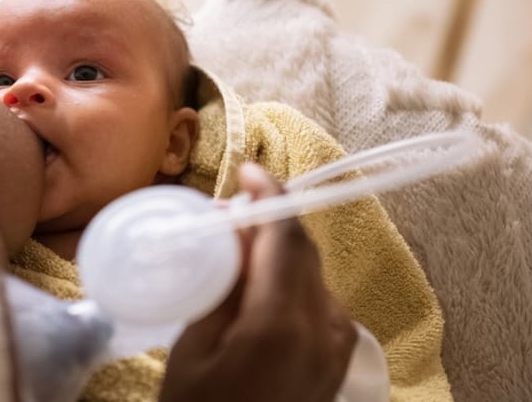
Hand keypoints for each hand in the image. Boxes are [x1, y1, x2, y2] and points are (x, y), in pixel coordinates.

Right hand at [159, 163, 356, 401]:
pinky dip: (289, 282)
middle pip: (303, 250)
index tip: (247, 170)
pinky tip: (257, 290)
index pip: (285, 236)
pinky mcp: (337, 360)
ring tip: (235, 254)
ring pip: (312, 274)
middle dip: (269, 222)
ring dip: (279, 253)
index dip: (269, 195)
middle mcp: (324, 328)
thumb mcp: (194, 347)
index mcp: (281, 323)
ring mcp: (337, 346)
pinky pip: (317, 301)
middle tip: (227, 213)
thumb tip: (240, 229)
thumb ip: (224, 282)